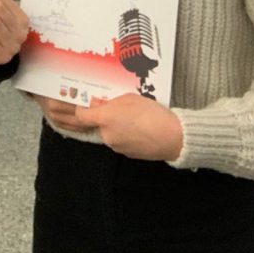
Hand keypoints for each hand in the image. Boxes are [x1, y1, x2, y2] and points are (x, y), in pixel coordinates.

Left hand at [40, 92, 182, 160]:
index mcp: (105, 118)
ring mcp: (117, 146)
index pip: (81, 116)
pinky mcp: (127, 154)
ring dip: (116, 126)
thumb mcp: (129, 98)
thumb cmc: (152, 113)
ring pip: (109, 133)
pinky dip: (125, 135)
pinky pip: (120, 141)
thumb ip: (110, 101)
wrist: (172, 137)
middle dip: (105, 117)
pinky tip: (139, 129)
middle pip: (97, 124)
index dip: (81, 110)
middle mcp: (107, 135)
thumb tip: (97, 104)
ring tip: (134, 118)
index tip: (85, 104)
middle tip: (120, 108)